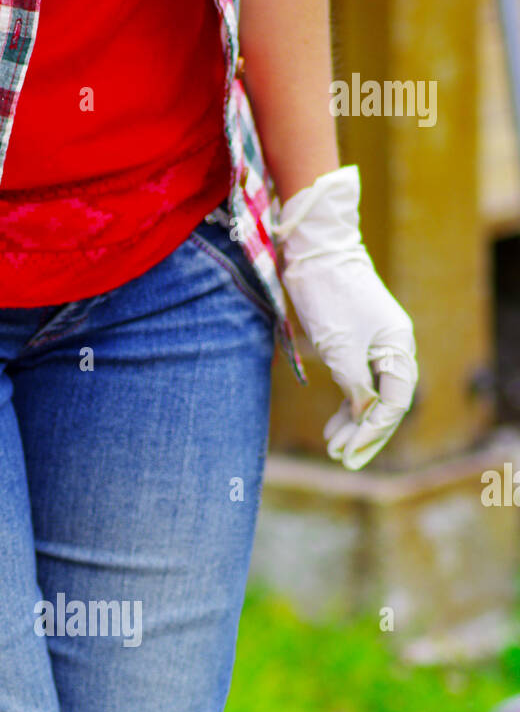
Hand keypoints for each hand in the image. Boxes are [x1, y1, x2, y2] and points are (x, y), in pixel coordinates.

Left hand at [275, 165, 417, 470]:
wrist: (314, 250)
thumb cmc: (328, 295)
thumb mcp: (339, 348)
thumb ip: (355, 385)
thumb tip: (365, 415)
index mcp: (397, 346)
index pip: (394, 402)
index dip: (373, 432)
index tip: (349, 453)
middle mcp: (393, 346)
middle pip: (387, 403)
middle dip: (365, 434)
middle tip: (343, 460)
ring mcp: (376, 343)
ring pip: (372, 395)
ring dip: (354, 423)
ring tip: (333, 447)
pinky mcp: (357, 341)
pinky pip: (359, 382)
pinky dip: (347, 404)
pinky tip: (334, 424)